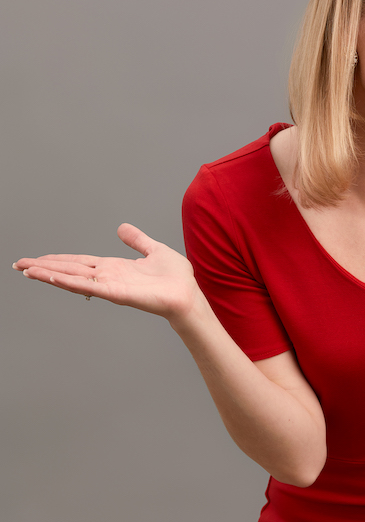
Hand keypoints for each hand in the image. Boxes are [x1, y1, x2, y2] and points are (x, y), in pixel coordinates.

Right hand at [12, 224, 200, 321]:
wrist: (187, 294)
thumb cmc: (175, 278)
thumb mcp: (153, 250)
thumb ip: (137, 240)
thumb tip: (122, 227)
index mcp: (114, 267)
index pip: (79, 262)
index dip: (58, 259)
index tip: (38, 258)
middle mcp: (108, 277)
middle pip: (69, 269)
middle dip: (44, 267)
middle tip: (19, 264)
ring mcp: (109, 286)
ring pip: (73, 278)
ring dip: (49, 274)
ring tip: (26, 270)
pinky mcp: (115, 293)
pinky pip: (87, 286)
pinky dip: (68, 282)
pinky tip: (51, 277)